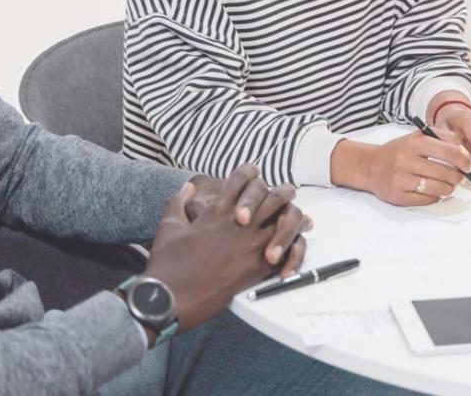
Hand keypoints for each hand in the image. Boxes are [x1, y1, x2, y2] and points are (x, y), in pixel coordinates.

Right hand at [144, 165, 309, 330]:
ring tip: (302, 221)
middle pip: (273, 195)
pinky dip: (295, 249)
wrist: (171, 297)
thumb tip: (187, 187)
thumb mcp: (168, 227)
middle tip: (286, 197)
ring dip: (295, 219)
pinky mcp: (259, 267)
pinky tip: (295, 250)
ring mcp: (252, 244)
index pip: (241, 178)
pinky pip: (289, 252)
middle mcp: (240, 222)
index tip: (255, 176)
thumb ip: (177, 203)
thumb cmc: (167, 264)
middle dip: (282, 193)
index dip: (250, 173)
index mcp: (218, 210)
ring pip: (287, 220)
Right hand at [363, 131, 470, 205]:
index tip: (469, 166)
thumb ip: (442, 138)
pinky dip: (434, 197)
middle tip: (460, 178)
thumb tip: (465, 152)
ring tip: (448, 185)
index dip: (463, 160)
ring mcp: (401, 179)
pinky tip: (433, 192)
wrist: (370, 165)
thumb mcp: (417, 137)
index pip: (448, 152)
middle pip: (444, 173)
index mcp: (414, 142)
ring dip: (448, 189)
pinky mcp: (398, 195)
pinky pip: (425, 200)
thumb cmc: (399, 151)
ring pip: (437, 189)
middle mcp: (406, 160)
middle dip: (457, 177)